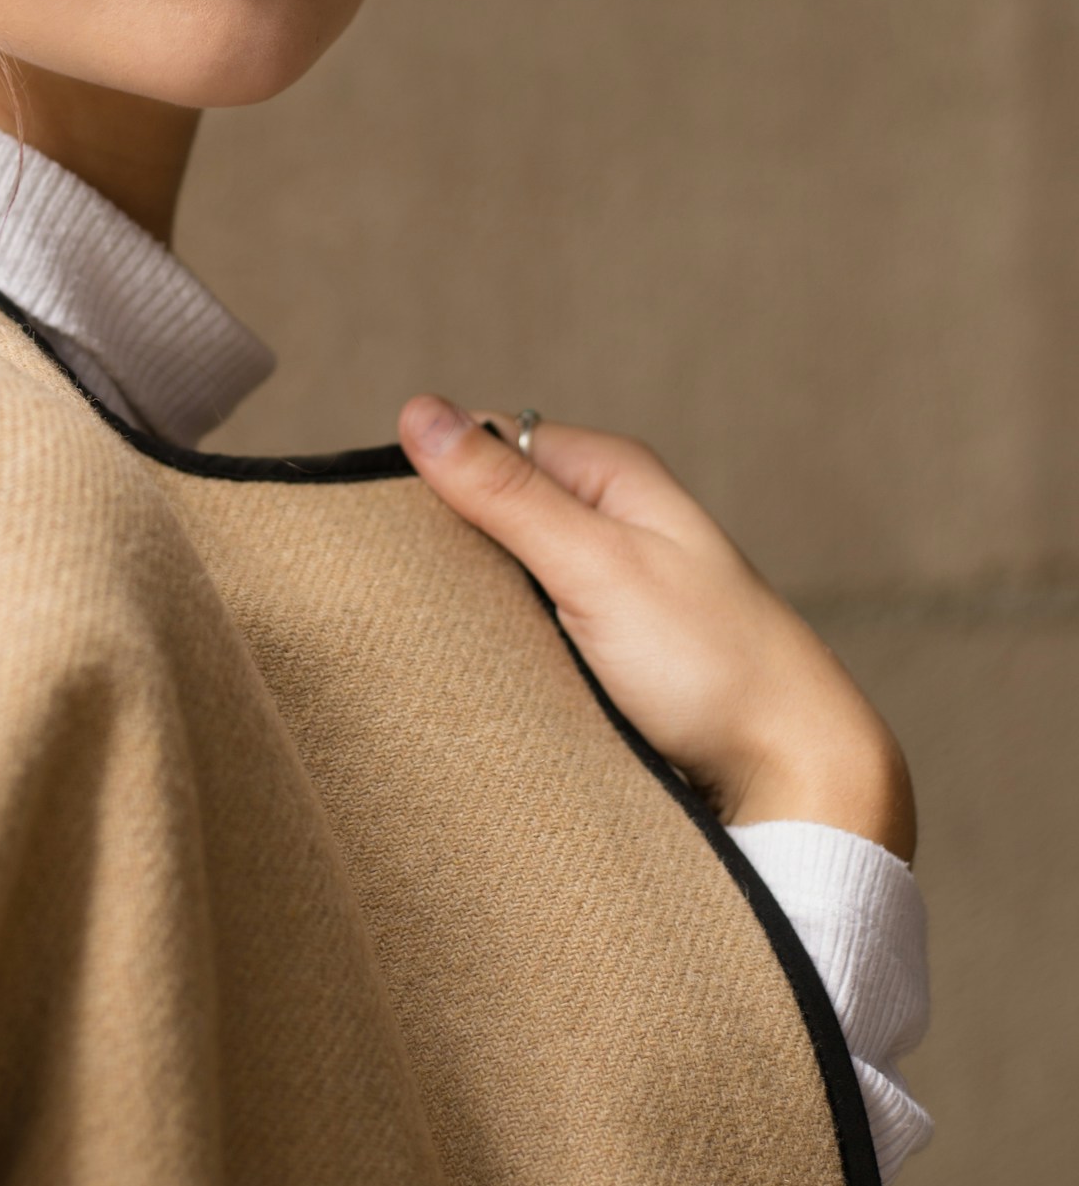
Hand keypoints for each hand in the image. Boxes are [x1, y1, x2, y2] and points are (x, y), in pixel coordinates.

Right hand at [397, 400, 915, 859]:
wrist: (792, 773)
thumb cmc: (710, 664)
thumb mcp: (596, 566)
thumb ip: (504, 493)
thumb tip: (416, 411)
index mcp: (611, 474)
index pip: (484, 442)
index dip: (434, 480)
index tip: (393, 532)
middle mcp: (608, 520)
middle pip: (489, 510)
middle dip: (447, 548)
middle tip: (415, 597)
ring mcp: (606, 588)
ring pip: (502, 577)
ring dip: (471, 605)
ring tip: (445, 641)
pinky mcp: (603, 650)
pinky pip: (524, 630)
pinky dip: (499, 648)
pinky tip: (484, 673)